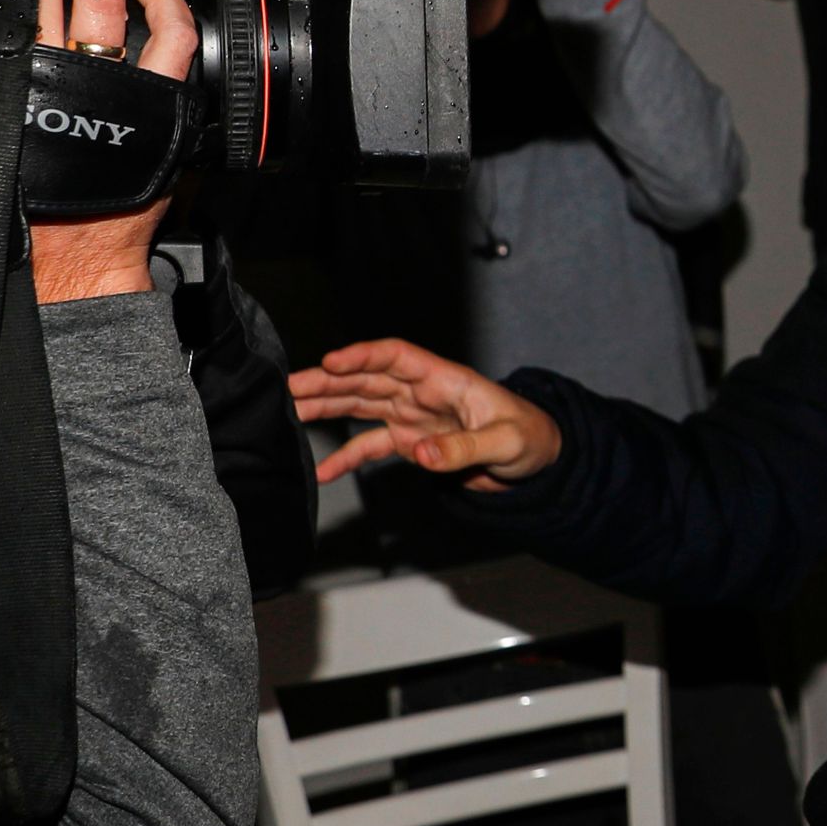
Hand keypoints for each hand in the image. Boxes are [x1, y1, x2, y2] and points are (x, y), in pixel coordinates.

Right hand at [289, 338, 563, 492]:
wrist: (538, 460)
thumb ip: (464, 448)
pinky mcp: (412, 442)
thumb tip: (423, 452)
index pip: (397, 356)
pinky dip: (347, 457)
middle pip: (368, 379)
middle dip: (328, 381)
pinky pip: (372, 446)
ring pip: (361, 405)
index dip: (364, 355)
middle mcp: (423, 393)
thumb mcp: (505, 442)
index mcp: (445, 380)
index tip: (332, 360)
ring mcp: (414, 416)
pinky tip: (322, 471)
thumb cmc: (531, 438)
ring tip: (289, 411)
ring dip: (326, 407)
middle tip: (288, 387)